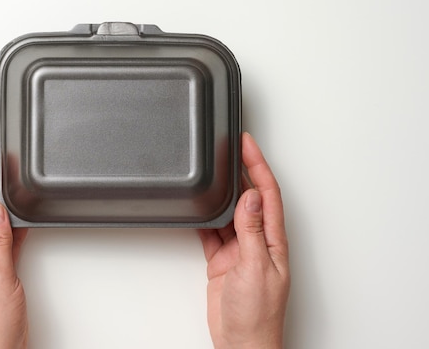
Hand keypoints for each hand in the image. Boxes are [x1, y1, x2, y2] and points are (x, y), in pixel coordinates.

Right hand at [198, 133, 289, 348]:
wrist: (241, 344)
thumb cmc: (258, 315)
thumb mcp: (255, 268)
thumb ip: (250, 231)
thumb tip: (249, 197)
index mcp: (273, 241)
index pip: (267, 194)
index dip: (258, 166)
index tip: (247, 144)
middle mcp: (257, 242)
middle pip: (249, 197)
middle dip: (242, 170)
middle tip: (230, 147)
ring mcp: (239, 251)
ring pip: (229, 213)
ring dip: (222, 193)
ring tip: (214, 171)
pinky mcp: (222, 261)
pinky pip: (212, 233)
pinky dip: (204, 220)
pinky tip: (199, 209)